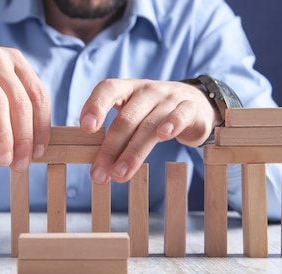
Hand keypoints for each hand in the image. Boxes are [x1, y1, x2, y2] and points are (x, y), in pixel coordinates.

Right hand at [0, 35, 50, 170]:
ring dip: (2, 135)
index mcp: (14, 61)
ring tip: (1, 160)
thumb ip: (12, 107)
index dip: (41, 128)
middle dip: (23, 138)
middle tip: (19, 164)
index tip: (38, 154)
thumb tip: (30, 147)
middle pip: (19, 102)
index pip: (38, 96)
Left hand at [79, 79, 219, 183]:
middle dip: (110, 149)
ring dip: (133, 152)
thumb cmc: (154, 114)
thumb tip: (97, 169)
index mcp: (127, 89)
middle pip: (126, 119)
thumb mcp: (133, 117)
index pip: (108, 89)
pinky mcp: (190, 109)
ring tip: (120, 174)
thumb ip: (116, 136)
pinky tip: (164, 136)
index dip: (95, 106)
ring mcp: (169, 98)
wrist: (195, 105)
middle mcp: (147, 91)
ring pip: (149, 125)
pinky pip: (180, 115)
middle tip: (99, 174)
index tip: (86, 128)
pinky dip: (172, 124)